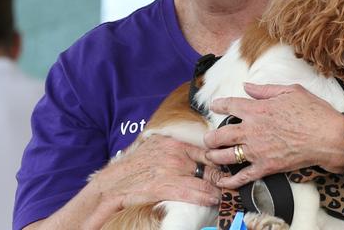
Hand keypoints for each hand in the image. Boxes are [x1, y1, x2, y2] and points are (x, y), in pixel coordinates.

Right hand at [91, 134, 221, 209]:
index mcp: (175, 143)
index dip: (218, 160)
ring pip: (205, 180)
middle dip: (221, 176)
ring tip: (224, 194)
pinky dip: (206, 197)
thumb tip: (191, 150)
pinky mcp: (166, 186)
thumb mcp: (156, 146)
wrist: (114, 181)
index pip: (206, 150)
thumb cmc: (135, 165)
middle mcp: (176, 154)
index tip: (226, 168)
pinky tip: (212, 200)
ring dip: (217, 189)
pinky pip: (193, 193)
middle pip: (209, 165)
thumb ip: (174, 147)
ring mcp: (172, 170)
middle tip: (230, 182)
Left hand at [204, 83, 343, 188]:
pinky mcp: (266, 167)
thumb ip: (265, 90)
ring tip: (211, 155)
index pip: (229, 105)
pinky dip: (230, 180)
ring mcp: (257, 150)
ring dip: (214, 156)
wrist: (328, 136)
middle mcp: (252, 130)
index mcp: (258, 109)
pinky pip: (242, 176)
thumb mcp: (290, 91)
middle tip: (208, 138)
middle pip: (220, 134)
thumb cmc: (313, 111)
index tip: (214, 105)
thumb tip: (247, 87)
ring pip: (225, 156)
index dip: (218, 105)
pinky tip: (222, 180)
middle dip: (210, 137)